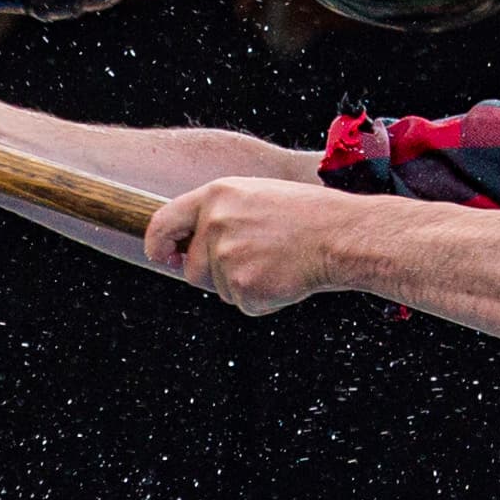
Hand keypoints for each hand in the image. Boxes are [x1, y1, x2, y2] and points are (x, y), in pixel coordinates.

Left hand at [146, 173, 342, 313]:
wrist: (341, 236)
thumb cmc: (307, 215)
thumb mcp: (256, 196)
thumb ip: (220, 214)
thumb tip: (189, 244)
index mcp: (216, 195)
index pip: (163, 222)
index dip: (158, 244)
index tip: (161, 255)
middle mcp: (214, 224)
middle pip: (191, 269)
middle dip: (214, 273)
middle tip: (255, 260)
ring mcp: (227, 257)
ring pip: (219, 289)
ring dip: (242, 285)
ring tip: (276, 262)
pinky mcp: (243, 287)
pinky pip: (243, 304)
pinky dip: (263, 299)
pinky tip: (285, 277)